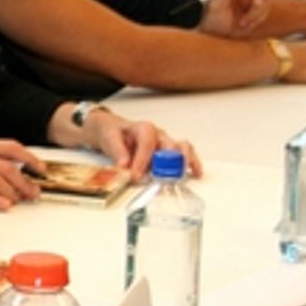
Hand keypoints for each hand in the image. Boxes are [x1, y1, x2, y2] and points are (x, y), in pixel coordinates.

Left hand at [82, 108, 201, 180]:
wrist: (112, 130)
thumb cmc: (113, 132)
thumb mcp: (109, 138)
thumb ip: (117, 151)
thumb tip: (125, 165)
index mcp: (144, 128)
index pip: (147, 143)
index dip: (142, 160)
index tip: (135, 175)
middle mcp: (158, 135)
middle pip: (171, 145)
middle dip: (169, 162)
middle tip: (162, 177)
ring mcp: (165, 143)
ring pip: (183, 149)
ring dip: (185, 162)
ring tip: (183, 175)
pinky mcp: (168, 153)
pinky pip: (185, 156)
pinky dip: (192, 164)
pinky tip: (196, 173)